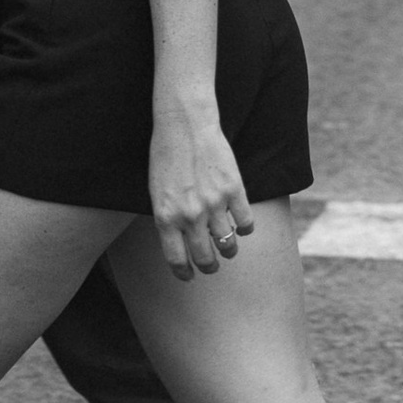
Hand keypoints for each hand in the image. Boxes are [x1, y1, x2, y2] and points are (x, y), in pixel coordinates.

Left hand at [149, 108, 255, 277]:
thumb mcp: (156, 193)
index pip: (177, 259)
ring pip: (228, 245)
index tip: (189, 275)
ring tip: (227, 247)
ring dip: (228, 250)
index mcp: (166, 218)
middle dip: (209, 266)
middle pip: (205, 257)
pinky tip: (240, 225)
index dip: (185, 273)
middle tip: (211, 265)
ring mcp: (214, 205)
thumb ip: (168, 219)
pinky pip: (246, 223)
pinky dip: (245, 229)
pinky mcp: (234, 191)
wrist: (184, 126)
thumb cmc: (166, 158)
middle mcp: (190, 216)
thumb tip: (181, 243)